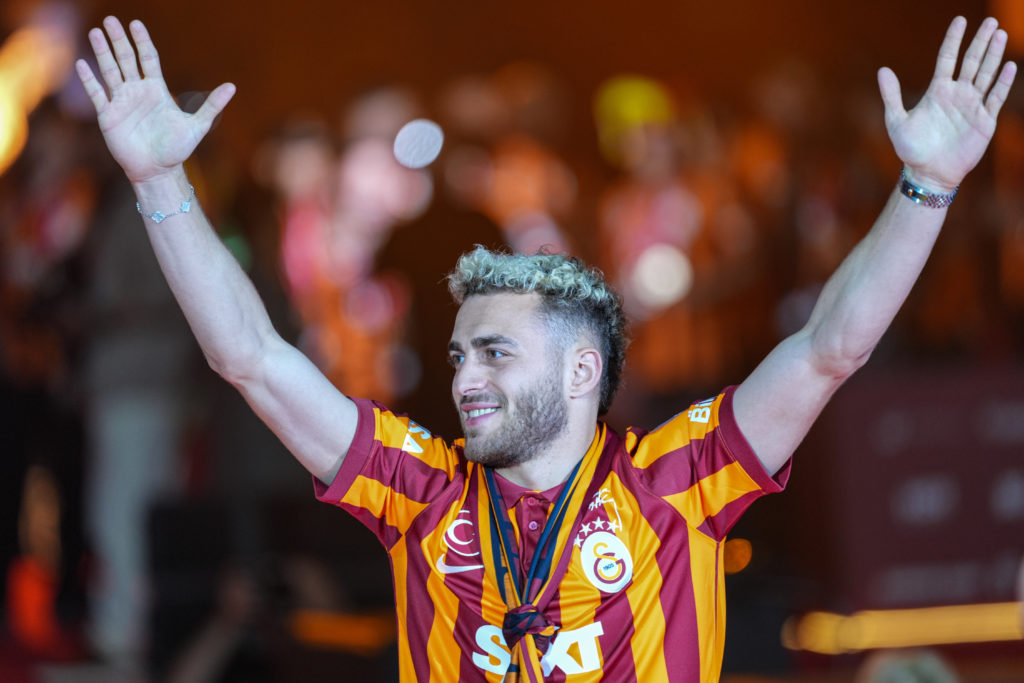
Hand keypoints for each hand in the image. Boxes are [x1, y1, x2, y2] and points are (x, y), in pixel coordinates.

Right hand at [76, 17, 234, 182]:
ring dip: (102, 52)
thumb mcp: (198, 126)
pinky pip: (97, 94)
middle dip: (119, 40)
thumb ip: (212, 105)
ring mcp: (121, 102)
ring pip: (110, 71)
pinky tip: (82, 64)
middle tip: (111, 20)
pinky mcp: (108, 116)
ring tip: (96, 32)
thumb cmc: (177, 149)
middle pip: (126, 59)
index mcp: (157, 90)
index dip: (142, 41)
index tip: (137, 24)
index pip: (148, 58)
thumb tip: (233, 86)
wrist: (157, 170)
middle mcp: (137, 91)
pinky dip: (89, 80)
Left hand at [878, 16, 1016, 192]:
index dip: (953, 40)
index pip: (947, 59)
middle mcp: (957, 94)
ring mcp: (972, 106)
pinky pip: (995, 98)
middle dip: (980, 42)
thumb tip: (883, 69)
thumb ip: (891, 95)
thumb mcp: (896, 121)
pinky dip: (1001, 83)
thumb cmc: (911, 149)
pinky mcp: (984, 121)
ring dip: (993, 56)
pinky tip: (1008, 66)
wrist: (928, 173)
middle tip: (990, 22)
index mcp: (937, 91)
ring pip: (985, 75)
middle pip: (971, 62)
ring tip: (1000, 35)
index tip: (960, 20)